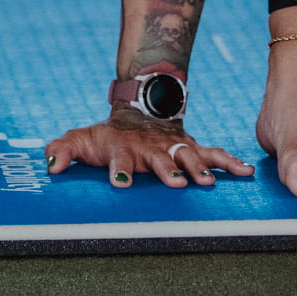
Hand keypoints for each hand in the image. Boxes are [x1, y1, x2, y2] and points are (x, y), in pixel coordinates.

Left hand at [45, 111, 254, 188]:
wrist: (139, 111)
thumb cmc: (107, 135)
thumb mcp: (81, 138)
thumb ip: (62, 149)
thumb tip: (51, 165)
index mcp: (122, 147)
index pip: (118, 158)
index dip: (118, 169)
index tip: (119, 182)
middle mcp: (150, 147)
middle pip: (158, 158)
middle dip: (166, 170)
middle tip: (175, 183)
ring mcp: (172, 146)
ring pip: (187, 155)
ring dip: (197, 168)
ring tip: (208, 183)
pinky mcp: (191, 147)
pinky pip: (213, 153)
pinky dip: (229, 162)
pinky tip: (245, 172)